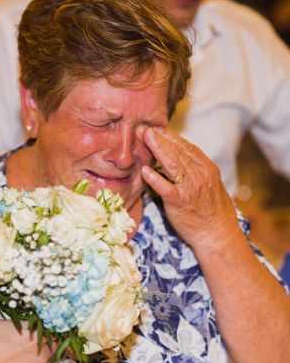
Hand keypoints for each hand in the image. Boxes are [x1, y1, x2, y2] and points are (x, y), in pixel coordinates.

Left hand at [139, 127, 238, 251]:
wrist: (217, 234)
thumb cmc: (212, 210)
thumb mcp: (210, 184)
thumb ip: (195, 171)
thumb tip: (179, 158)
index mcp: (207, 169)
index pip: (187, 148)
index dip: (171, 137)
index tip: (158, 129)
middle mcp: (199, 176)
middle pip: (177, 152)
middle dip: (160, 138)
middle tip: (145, 128)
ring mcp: (189, 189)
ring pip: (172, 164)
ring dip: (157, 149)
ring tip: (145, 138)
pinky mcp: (178, 203)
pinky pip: (164, 188)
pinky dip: (154, 178)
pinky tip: (144, 170)